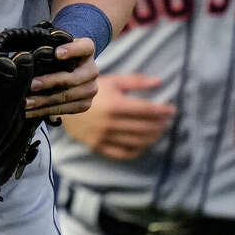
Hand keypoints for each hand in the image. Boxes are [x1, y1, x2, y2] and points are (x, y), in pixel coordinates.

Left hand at [24, 37, 98, 118]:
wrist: (69, 72)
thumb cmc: (57, 56)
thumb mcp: (55, 47)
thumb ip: (48, 48)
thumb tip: (28, 55)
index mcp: (87, 50)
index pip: (85, 47)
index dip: (72, 50)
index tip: (57, 53)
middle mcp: (92, 70)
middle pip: (72, 78)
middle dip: (50, 82)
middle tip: (31, 85)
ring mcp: (91, 88)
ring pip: (67, 96)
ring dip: (44, 100)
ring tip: (27, 102)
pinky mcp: (85, 104)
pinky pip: (65, 109)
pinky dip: (46, 110)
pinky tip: (32, 111)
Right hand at [60, 74, 176, 159]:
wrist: (63, 103)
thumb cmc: (92, 90)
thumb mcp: (112, 81)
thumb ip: (136, 81)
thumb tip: (160, 82)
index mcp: (115, 104)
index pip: (147, 111)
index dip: (163, 111)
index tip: (172, 109)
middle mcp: (110, 123)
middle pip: (145, 127)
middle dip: (160, 124)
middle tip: (167, 120)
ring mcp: (104, 137)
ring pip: (137, 142)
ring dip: (153, 137)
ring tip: (159, 131)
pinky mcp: (98, 146)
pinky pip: (123, 153)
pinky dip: (138, 150)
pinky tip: (144, 143)